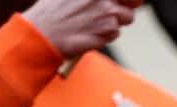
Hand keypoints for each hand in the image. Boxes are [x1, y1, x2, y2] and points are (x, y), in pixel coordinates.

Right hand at [23, 0, 141, 59]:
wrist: (43, 33)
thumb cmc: (52, 12)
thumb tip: (109, 1)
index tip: (124, 1)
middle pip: (133, 0)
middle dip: (125, 7)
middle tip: (113, 13)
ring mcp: (107, 11)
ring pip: (126, 18)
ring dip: (114, 22)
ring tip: (92, 24)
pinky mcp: (109, 28)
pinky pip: (116, 33)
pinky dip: (106, 35)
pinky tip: (89, 33)